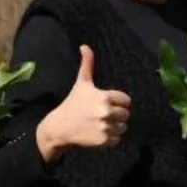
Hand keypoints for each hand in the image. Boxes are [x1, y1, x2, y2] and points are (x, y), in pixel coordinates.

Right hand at [36, 45, 131, 163]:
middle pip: (126, 114)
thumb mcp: (81, 83)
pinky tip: (98, 133)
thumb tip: (85, 46)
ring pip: (123, 127)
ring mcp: (105, 127)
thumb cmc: (73, 103)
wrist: (60, 127)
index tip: (106, 103)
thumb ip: (87, 64)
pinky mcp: (103, 140)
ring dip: (114, 127)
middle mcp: (106, 111)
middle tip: (101, 115)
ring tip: (100, 124)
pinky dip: (110, 138)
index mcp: (104, 96)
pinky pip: (117, 139)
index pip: (126, 100)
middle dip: (116, 115)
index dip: (118, 102)